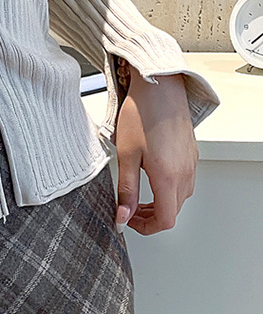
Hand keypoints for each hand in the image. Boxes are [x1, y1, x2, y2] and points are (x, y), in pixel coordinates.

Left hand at [113, 72, 198, 235]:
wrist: (160, 86)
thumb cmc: (142, 114)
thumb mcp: (126, 155)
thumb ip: (126, 190)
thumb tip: (122, 217)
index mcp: (168, 177)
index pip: (165, 220)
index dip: (146, 227)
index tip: (129, 220)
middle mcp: (185, 173)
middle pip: (173, 211)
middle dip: (150, 217)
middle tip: (129, 209)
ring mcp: (191, 163)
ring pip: (179, 197)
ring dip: (160, 202)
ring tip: (138, 194)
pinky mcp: (192, 154)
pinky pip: (184, 181)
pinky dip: (168, 188)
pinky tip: (152, 175)